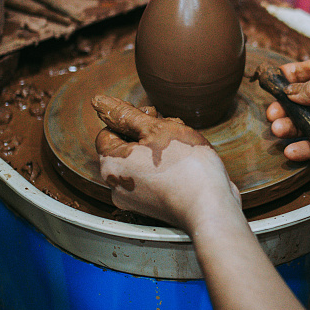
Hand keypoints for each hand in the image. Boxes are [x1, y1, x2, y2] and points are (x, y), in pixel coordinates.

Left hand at [93, 95, 240, 229]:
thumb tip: (98, 101)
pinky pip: (154, 179)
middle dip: (147, 133)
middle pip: (126, 148)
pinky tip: (187, 164)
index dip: (129, 118)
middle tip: (171, 129)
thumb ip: (126, 114)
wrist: (210, 208)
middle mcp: (117, 187)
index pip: (107, 132)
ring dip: (160, 149)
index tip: (154, 115)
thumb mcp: (157, 129)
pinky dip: (167, 168)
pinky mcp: (155, 207)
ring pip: (142, 162)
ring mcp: (136, 200)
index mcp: (111, 165)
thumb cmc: (186, 167)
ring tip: (182, 146)